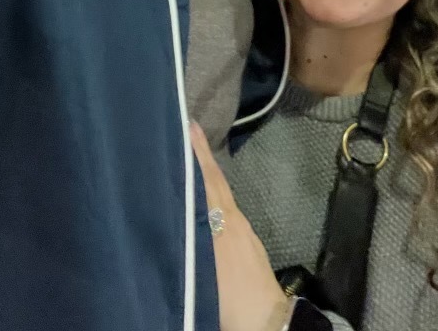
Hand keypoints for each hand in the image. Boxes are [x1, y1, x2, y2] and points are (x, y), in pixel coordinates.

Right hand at [190, 122, 290, 330]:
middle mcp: (233, 219)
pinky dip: (214, 192)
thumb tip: (171, 213)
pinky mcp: (247, 243)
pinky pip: (226, 206)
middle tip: (186, 126)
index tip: (185, 126)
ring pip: (220, 193)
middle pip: (214, 181)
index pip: (206, 180)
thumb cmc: (231, 302)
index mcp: (223, 222)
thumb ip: (189, 241)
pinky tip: (205, 194)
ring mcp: (242, 230)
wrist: (267, 325)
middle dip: (200, 154)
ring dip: (205, 171)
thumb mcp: (203, 271)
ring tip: (190, 151)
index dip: (195, 154)